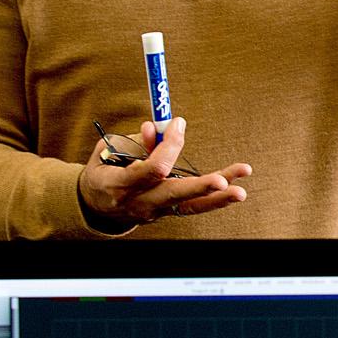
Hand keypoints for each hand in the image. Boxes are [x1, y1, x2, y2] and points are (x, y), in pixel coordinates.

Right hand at [78, 117, 250, 228]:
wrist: (96, 206)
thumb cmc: (105, 170)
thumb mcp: (110, 151)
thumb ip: (137, 140)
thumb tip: (160, 127)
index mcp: (120, 185)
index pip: (152, 169)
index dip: (169, 146)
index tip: (178, 124)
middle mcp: (141, 202)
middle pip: (175, 195)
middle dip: (200, 187)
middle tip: (222, 181)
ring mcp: (155, 212)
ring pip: (190, 207)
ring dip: (218, 199)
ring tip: (241, 191)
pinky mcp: (168, 213)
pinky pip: (192, 206)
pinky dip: (213, 198)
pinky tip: (234, 189)